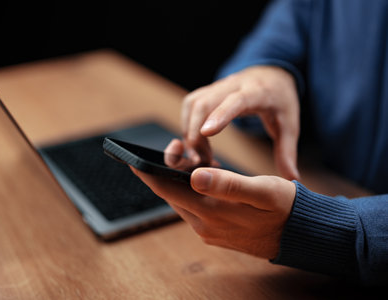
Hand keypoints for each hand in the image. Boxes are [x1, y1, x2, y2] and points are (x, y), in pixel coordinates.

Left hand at [130, 166, 295, 259]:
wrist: (299, 234)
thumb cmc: (285, 208)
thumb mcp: (263, 191)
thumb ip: (228, 185)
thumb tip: (194, 176)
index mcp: (211, 212)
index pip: (167, 190)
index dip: (148, 172)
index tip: (132, 158)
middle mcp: (204, 225)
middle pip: (171, 194)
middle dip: (166, 171)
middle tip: (175, 147)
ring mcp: (208, 230)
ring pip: (182, 200)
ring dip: (181, 180)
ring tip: (193, 159)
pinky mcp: (215, 232)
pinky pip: (194, 207)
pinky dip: (193, 191)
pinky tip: (204, 177)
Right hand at [182, 65, 299, 179]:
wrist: (271, 74)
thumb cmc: (280, 101)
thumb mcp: (289, 125)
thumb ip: (287, 152)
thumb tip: (292, 179)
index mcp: (257, 92)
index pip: (236, 100)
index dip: (220, 115)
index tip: (207, 133)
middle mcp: (234, 85)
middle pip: (205, 103)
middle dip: (195, 132)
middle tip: (201, 160)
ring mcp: (218, 86)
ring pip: (193, 104)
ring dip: (189, 131)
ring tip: (199, 155)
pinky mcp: (207, 90)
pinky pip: (190, 105)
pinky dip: (187, 124)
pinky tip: (196, 142)